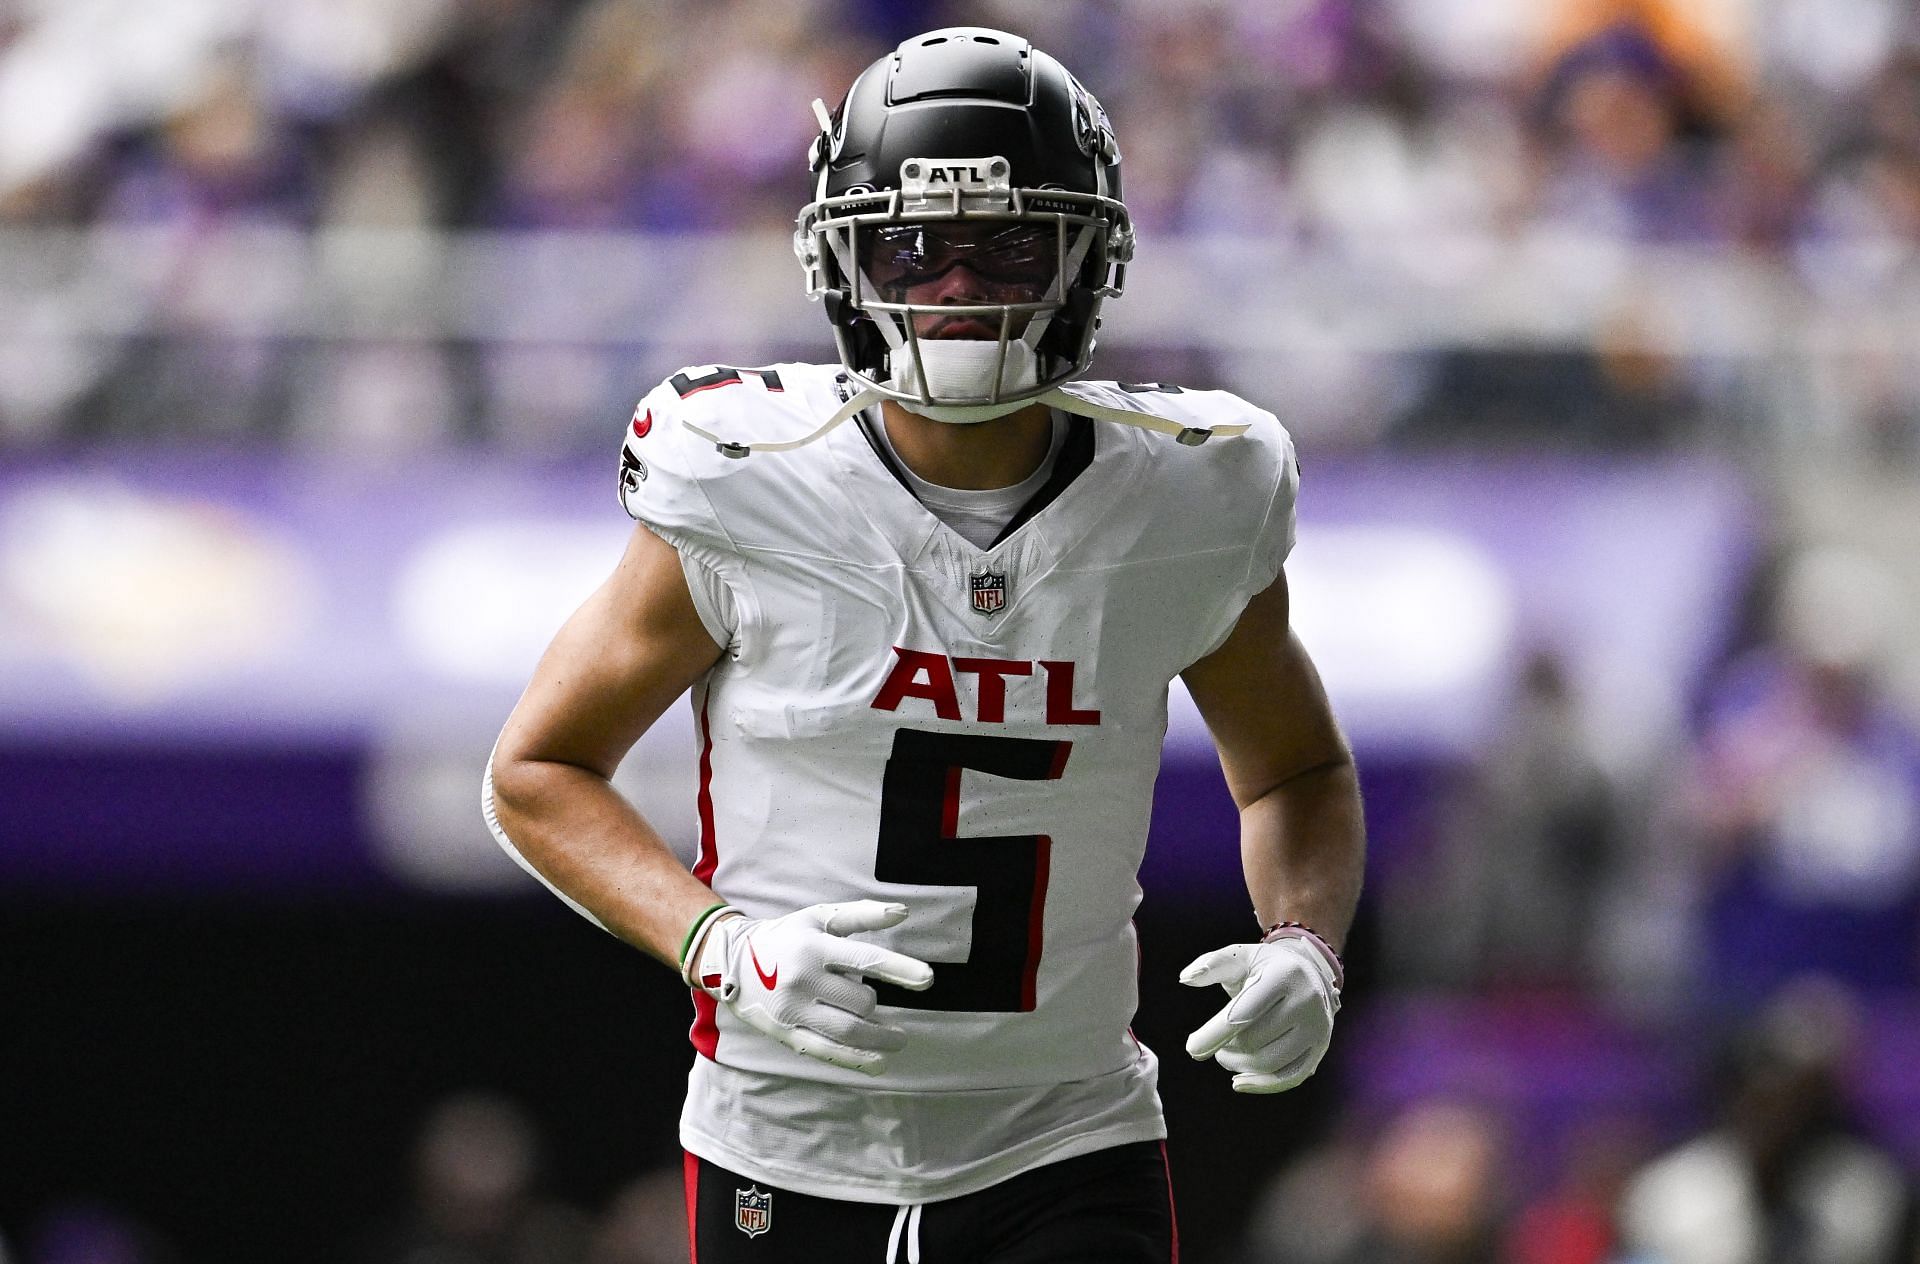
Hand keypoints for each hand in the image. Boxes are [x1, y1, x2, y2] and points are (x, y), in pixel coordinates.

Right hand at [689, 900, 933, 1073]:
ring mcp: (793, 1010)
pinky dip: (856, 1060)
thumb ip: (861, 915)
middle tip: (877, 1004)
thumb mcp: (819, 917)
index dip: (899, 969)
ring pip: (847, 1031)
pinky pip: (826, 1052)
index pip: (864, 959)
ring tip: (899, 1038)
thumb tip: (904, 912)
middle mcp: (803, 979)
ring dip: (880, 1038)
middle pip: (859, 1000)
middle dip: (875, 1003)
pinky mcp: (786, 1033)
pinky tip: (879, 1062)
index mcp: (814, 946)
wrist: (731, 961)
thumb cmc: (788, 936)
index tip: (927, 979)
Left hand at [1180, 936, 1339, 1092]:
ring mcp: (1318, 1027)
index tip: (1192, 1047)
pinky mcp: (1320, 1048)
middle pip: (1254, 1041)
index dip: (1214, 1034)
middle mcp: (1307, 1001)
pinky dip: (1262, 1085)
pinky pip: (1290, 1077)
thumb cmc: (1264, 967)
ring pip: (1269, 1063)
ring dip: (1238, 1064)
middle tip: (1209, 1044)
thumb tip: (1185, 977)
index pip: (1243, 1013)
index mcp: (1284, 975)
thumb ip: (1211, 965)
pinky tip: (1238, 1081)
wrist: (1309, 973)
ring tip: (1224, 1055)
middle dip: (1224, 1047)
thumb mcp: (1239, 957)